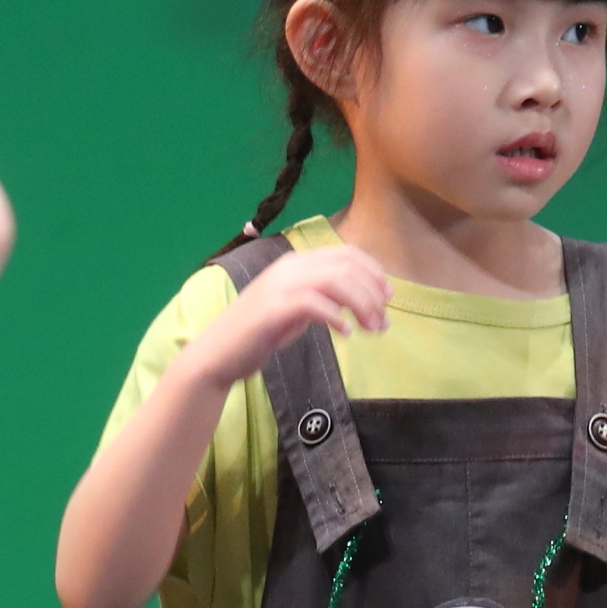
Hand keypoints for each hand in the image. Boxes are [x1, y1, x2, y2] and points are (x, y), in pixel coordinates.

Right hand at [192, 242, 389, 384]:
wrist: (218, 354)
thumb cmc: (259, 333)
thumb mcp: (296, 308)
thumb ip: (322, 298)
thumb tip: (360, 302)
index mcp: (296, 263)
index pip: (346, 253)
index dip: (373, 272)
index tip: (388, 297)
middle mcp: (289, 268)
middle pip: (346, 266)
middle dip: (372, 293)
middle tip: (383, 322)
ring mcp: (279, 286)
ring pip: (336, 281)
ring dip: (361, 305)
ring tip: (372, 330)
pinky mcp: (273, 309)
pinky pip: (315, 304)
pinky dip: (337, 318)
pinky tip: (346, 334)